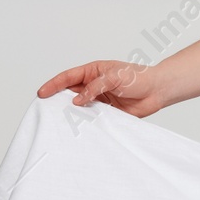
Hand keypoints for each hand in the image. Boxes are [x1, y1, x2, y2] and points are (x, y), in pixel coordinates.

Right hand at [37, 60, 171, 116]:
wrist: (157, 91)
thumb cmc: (138, 78)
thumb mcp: (114, 77)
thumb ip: (95, 88)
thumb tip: (77, 100)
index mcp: (93, 71)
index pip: (68, 77)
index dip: (53, 85)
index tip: (42, 93)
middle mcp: (93, 85)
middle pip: (69, 92)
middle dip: (57, 100)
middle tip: (44, 109)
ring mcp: (99, 99)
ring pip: (79, 106)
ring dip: (70, 112)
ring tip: (58, 120)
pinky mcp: (106, 112)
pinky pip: (91, 117)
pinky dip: (84, 122)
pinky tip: (78, 127)